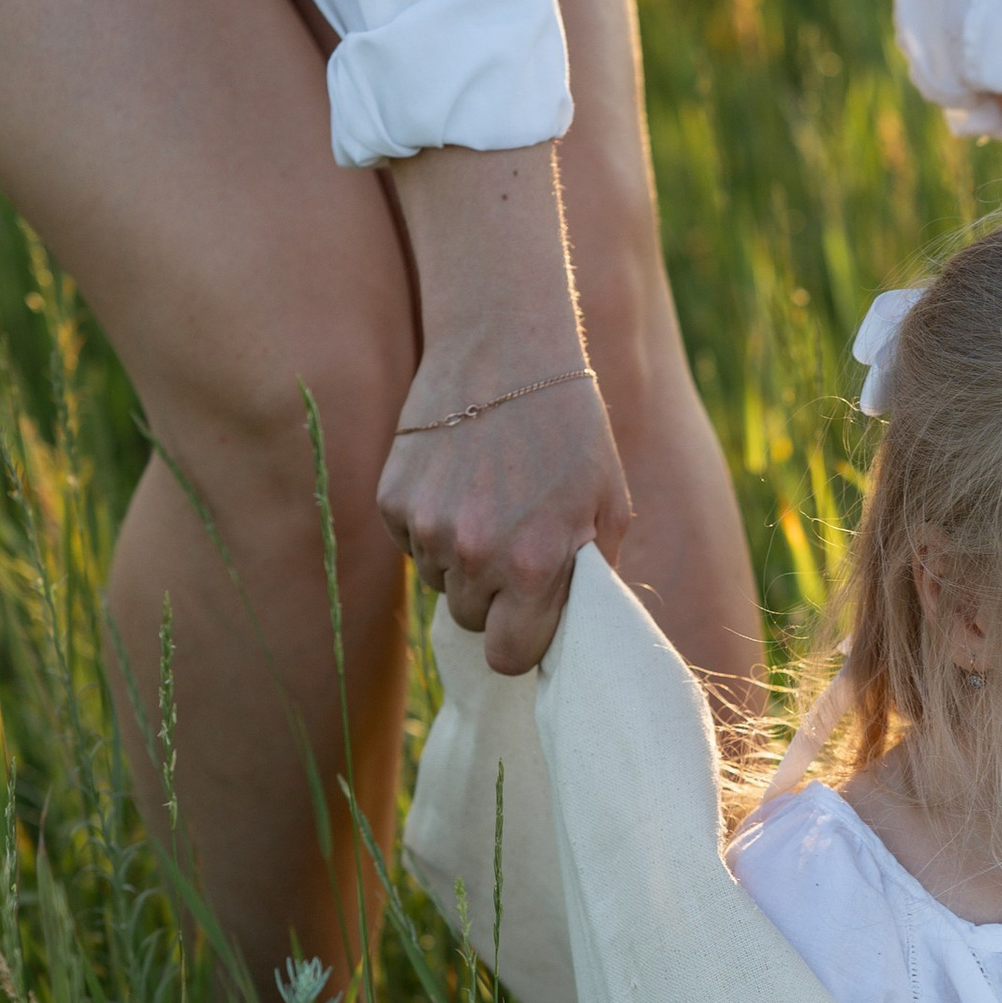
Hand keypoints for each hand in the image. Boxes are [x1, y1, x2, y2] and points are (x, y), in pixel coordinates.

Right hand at [381, 142, 631, 674]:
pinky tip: (456, 478)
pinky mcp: (392, 499)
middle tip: (514, 540)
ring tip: (488, 499)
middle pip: (472, 620)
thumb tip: (574, 629)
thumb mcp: (610, 506)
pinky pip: (410, 543)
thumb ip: (593, 577)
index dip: (520, 641)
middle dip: (493, 596)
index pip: (510, 657)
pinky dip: (428, 523)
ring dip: (460, 558)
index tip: (527, 618)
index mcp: (535, 566)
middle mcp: (475, 555)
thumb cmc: (571, 429)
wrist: (505, 345)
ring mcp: (426, 528)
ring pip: (439, 580)